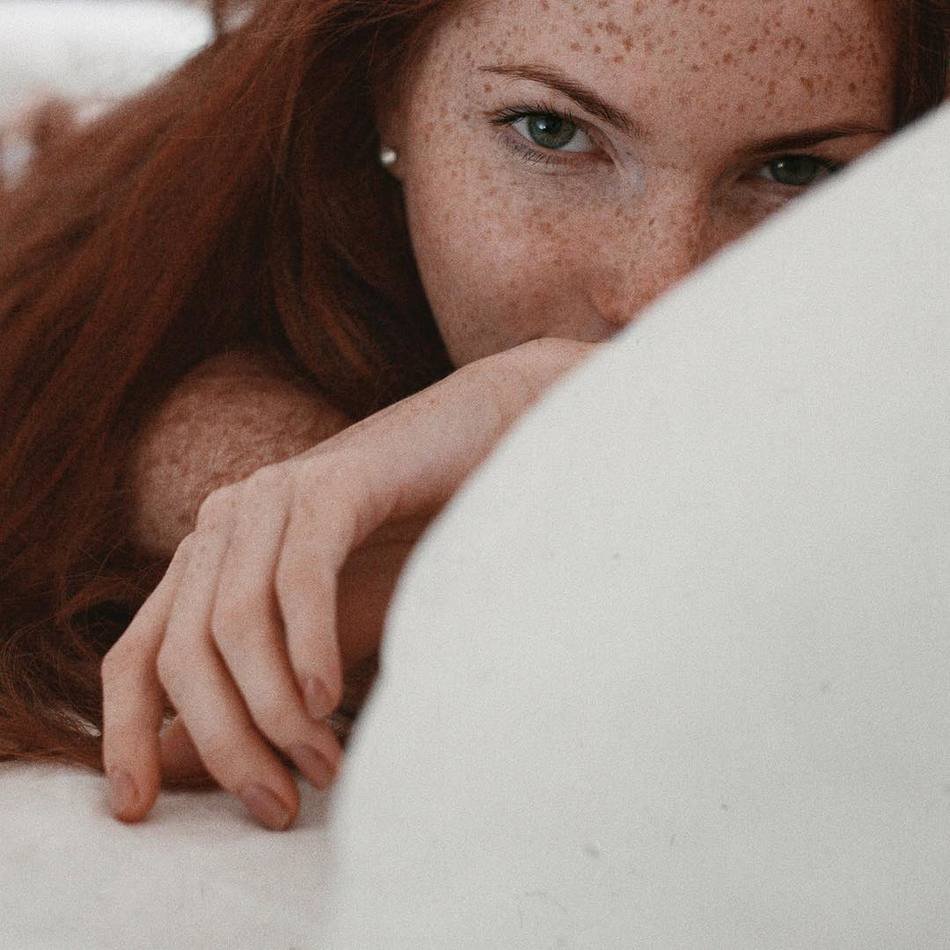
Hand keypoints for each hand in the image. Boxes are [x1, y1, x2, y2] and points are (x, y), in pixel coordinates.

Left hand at [101, 337, 596, 829]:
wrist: (477, 460)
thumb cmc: (399, 556)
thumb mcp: (315, 644)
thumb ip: (254, 698)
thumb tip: (181, 772)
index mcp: (204, 564)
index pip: (136, 654)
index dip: (123, 735)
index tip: (137, 811)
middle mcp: (221, 525)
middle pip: (182, 653)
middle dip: (222, 745)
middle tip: (275, 805)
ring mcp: (272, 496)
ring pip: (233, 622)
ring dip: (273, 712)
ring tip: (321, 764)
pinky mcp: (332, 482)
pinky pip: (300, 575)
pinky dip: (309, 645)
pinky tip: (330, 697)